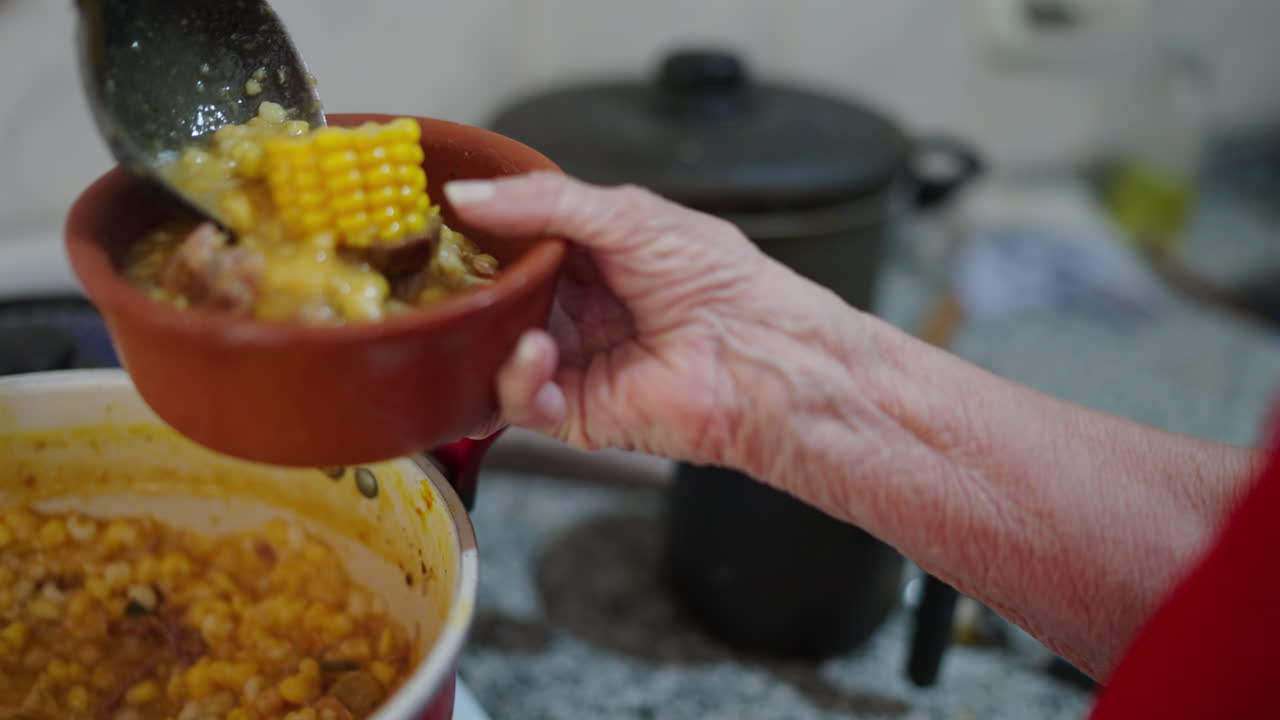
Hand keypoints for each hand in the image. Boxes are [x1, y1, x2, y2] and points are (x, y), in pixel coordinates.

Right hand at [444, 172, 823, 466]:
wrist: (766, 353)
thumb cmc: (722, 282)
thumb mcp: (629, 215)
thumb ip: (546, 202)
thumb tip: (469, 196)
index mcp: (584, 258)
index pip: (508, 244)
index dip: (474, 233)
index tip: (436, 216)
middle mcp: (571, 310)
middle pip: (492, 299)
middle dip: (467, 287)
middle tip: (441, 267)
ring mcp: (568, 361)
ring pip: (493, 350)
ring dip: (486, 332)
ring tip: (496, 311)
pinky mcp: (573, 411)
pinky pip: (518, 400)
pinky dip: (517, 377)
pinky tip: (535, 352)